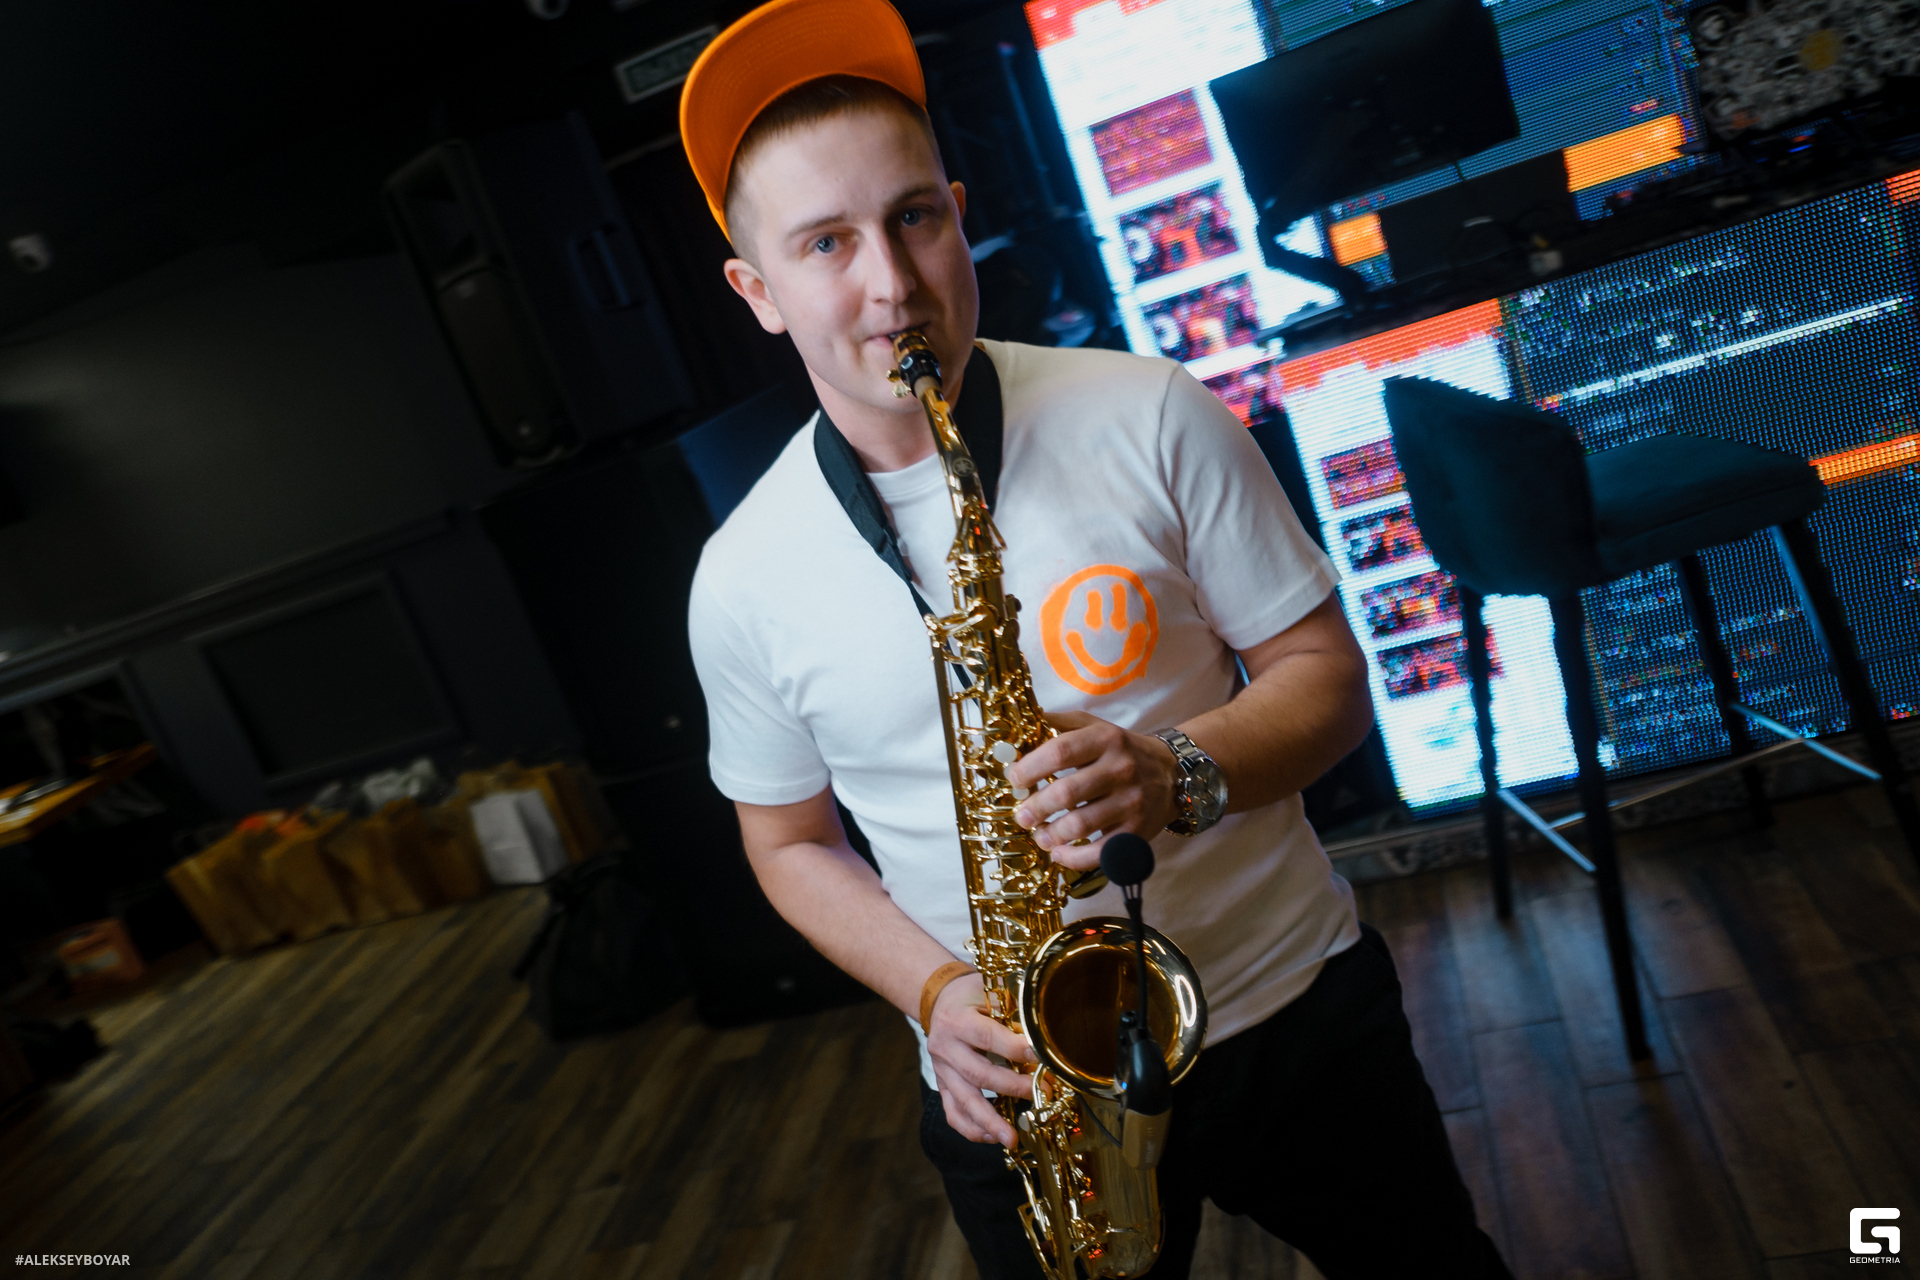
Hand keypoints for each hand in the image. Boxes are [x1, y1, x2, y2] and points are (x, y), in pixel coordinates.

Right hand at [927, 972, 1034, 1145]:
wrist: (939, 1001)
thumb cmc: (970, 994)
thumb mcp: (987, 988)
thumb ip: (1010, 1006)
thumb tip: (1044, 1028)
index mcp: (956, 1020)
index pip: (988, 1037)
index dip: (1015, 1049)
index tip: (1042, 1058)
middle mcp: (944, 1047)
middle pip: (979, 1074)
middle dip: (1013, 1087)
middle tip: (1042, 1093)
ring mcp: (941, 1070)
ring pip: (964, 1100)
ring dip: (990, 1121)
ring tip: (1011, 1139)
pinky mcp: (942, 1085)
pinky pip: (953, 1112)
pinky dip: (971, 1128)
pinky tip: (991, 1137)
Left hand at [1005, 711, 1180, 871]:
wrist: (1172, 774)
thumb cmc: (1121, 750)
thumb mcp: (1095, 726)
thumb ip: (1059, 724)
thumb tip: (1019, 727)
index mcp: (1106, 739)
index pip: (1060, 752)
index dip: (1030, 768)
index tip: (1015, 780)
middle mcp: (1121, 768)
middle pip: (1067, 792)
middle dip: (1035, 807)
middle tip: (1022, 815)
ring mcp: (1131, 801)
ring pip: (1080, 825)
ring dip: (1050, 835)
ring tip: (1039, 835)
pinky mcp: (1137, 830)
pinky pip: (1100, 851)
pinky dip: (1074, 857)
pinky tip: (1059, 853)